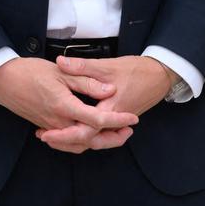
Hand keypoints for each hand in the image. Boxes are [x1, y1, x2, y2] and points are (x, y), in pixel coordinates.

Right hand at [0, 57, 138, 147]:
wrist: (3, 80)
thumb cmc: (30, 72)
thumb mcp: (61, 71)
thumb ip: (86, 81)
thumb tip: (109, 90)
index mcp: (64, 106)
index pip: (96, 119)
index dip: (117, 119)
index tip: (133, 118)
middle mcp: (58, 122)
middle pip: (91, 139)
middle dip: (112, 138)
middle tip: (129, 132)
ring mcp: (51, 127)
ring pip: (79, 144)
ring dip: (100, 142)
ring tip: (116, 135)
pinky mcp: (46, 127)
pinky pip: (68, 142)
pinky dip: (82, 143)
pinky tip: (90, 136)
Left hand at [35, 55, 174, 152]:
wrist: (159, 75)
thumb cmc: (136, 70)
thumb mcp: (107, 66)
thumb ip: (82, 66)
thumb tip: (60, 62)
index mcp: (109, 110)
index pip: (85, 131)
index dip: (64, 135)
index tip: (47, 133)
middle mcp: (114, 122)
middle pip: (88, 142)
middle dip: (65, 142)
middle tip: (45, 137)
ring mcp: (117, 123)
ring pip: (94, 141)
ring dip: (74, 140)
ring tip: (54, 136)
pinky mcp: (118, 121)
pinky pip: (100, 134)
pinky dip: (86, 135)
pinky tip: (74, 129)